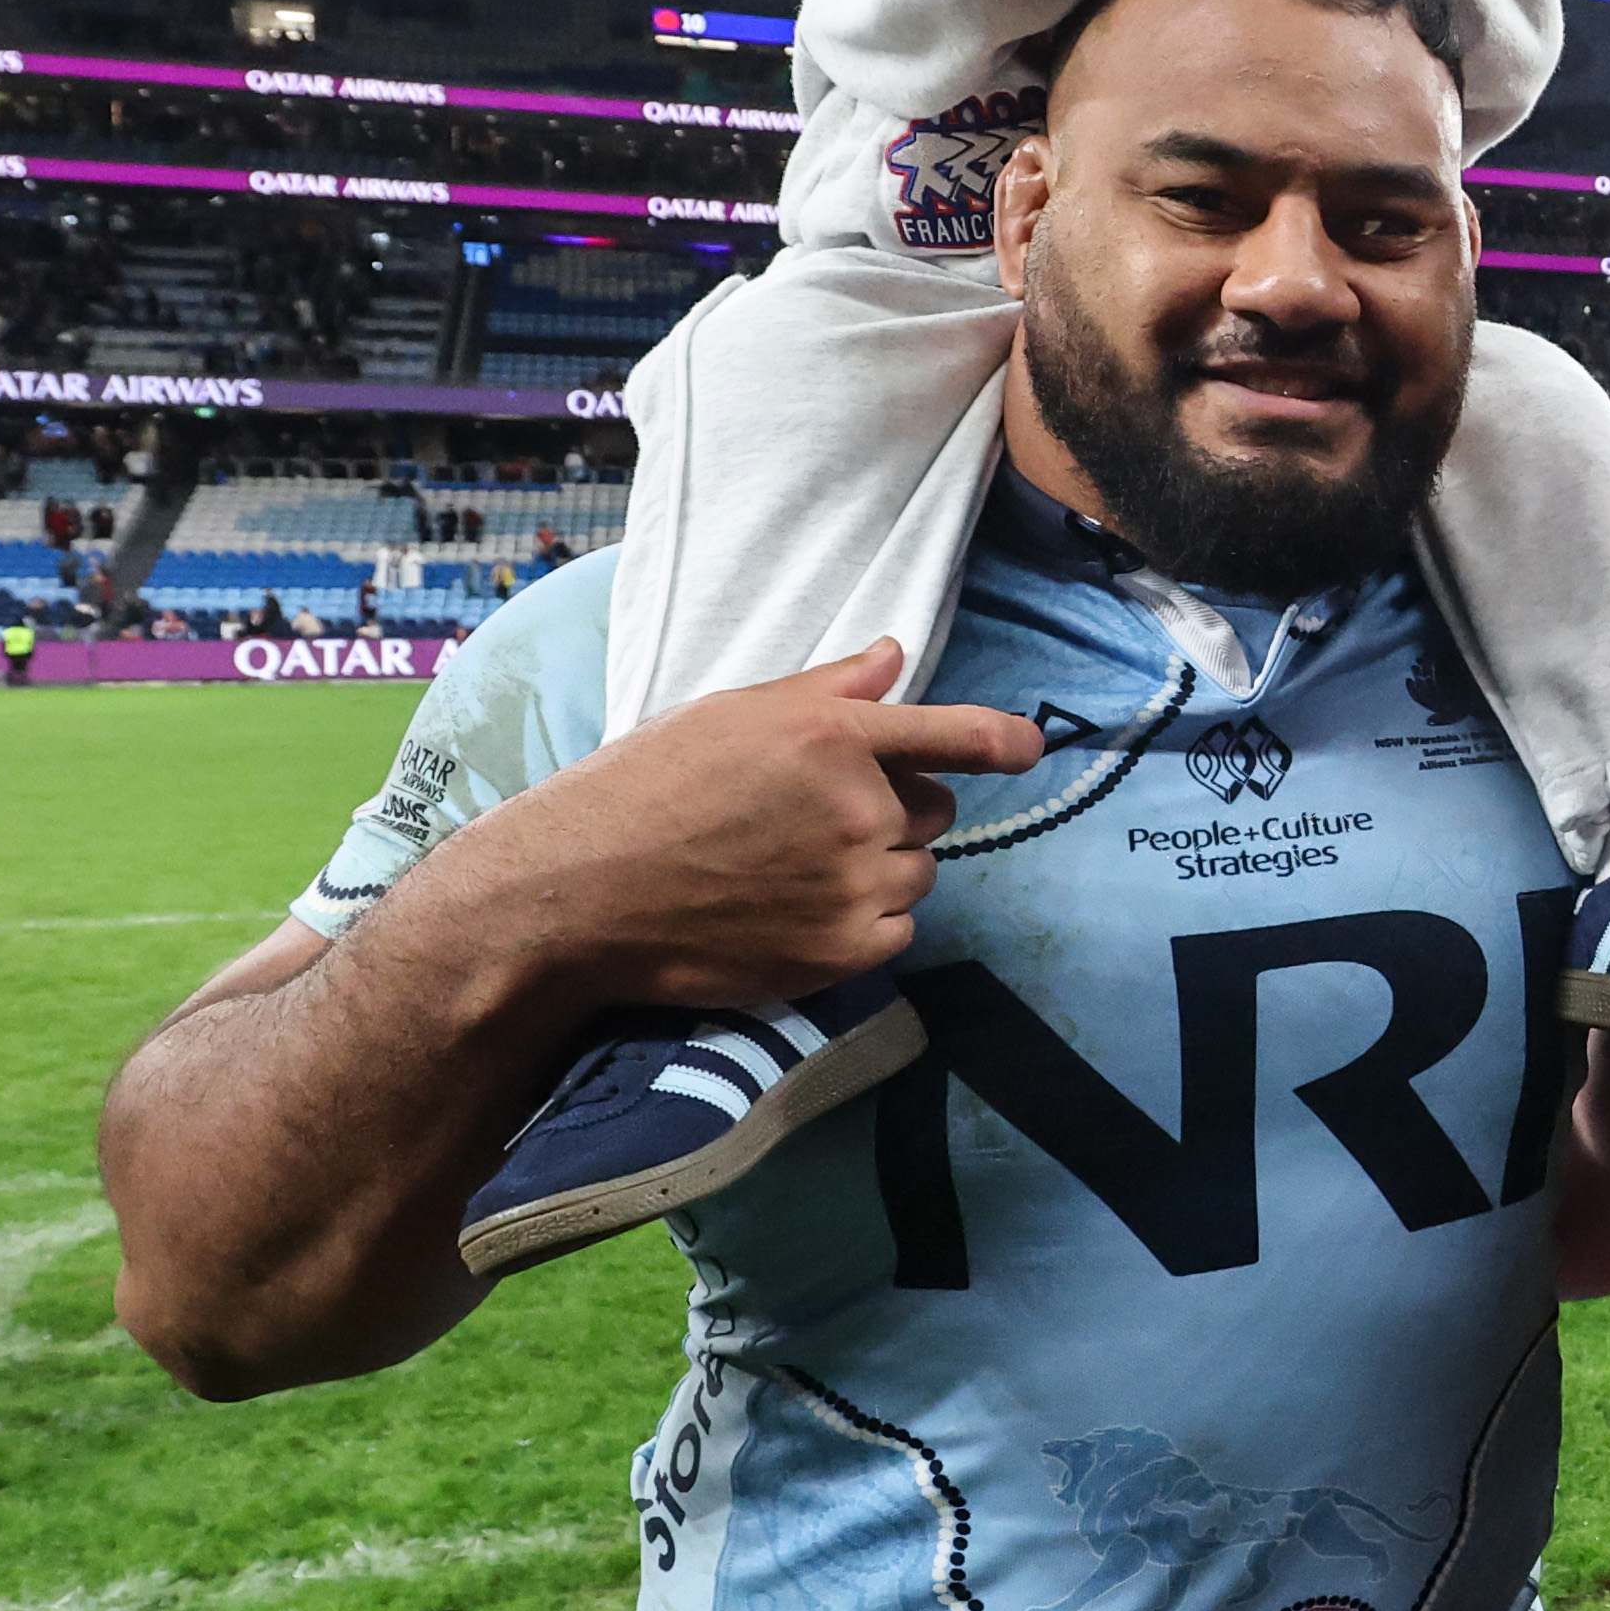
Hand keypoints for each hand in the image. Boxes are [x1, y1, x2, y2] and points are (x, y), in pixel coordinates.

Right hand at [460, 641, 1038, 1009]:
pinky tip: (799, 910)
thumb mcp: (730, 715)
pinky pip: (896, 930)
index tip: (1030, 748)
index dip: (998, 741)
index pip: (948, 734)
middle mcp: (856, 809)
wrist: (579, 892)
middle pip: (932, 810)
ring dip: (879, 869)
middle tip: (817, 816)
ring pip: (916, 873)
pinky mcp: (840, 952)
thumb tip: (895, 658)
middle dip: (894, 809)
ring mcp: (852, 885)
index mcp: (830, 736)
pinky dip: (865, 922)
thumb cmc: (642, 790)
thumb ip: (826, 690)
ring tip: (796, 866)